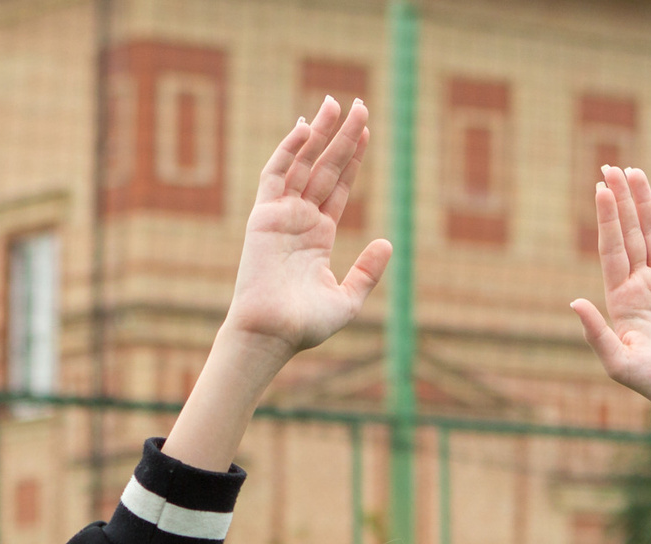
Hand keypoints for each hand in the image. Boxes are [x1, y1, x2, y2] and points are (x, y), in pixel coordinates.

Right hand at [223, 98, 390, 356]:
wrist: (272, 333)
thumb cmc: (306, 325)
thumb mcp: (348, 298)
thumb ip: (367, 271)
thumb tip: (387, 243)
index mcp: (318, 237)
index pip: (339, 187)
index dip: (353, 159)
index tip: (365, 130)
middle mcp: (300, 221)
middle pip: (325, 168)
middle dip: (341, 136)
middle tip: (359, 104)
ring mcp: (281, 215)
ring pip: (303, 164)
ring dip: (318, 133)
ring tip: (335, 103)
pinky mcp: (263, 216)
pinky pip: (275, 175)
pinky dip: (288, 150)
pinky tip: (305, 127)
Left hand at [569, 167, 650, 414]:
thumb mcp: (620, 363)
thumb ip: (597, 334)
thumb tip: (574, 301)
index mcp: (620, 300)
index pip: (611, 250)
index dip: (606, 219)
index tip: (601, 189)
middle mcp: (640, 286)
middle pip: (627, 234)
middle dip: (619, 201)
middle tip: (610, 168)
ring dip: (643, 204)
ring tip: (634, 172)